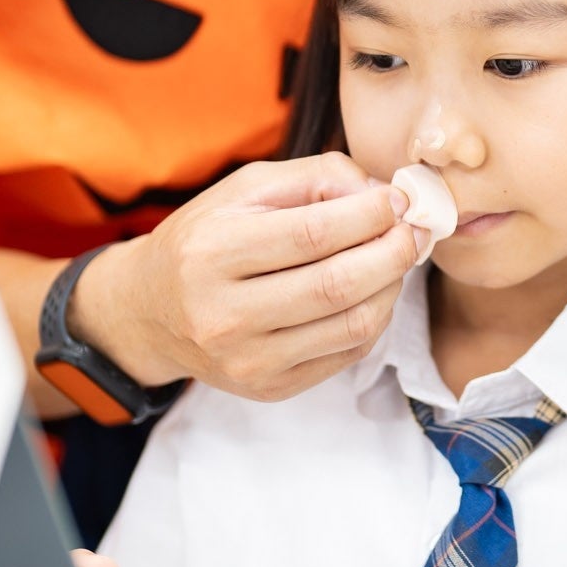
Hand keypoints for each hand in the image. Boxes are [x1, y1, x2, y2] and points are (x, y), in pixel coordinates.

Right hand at [69, 154, 421, 402]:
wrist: (151, 312)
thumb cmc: (206, 239)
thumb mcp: (244, 189)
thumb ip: (313, 178)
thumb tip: (380, 192)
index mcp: (211, 252)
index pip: (312, 233)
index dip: (369, 215)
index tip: (398, 199)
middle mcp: (224, 313)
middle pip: (337, 284)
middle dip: (392, 252)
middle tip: (414, 230)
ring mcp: (247, 359)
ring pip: (352, 325)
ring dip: (391, 287)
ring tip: (397, 259)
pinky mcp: (269, 387)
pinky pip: (347, 353)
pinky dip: (375, 317)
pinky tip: (373, 291)